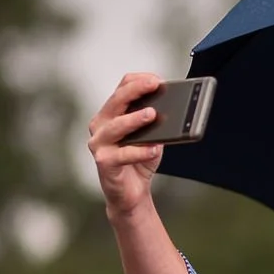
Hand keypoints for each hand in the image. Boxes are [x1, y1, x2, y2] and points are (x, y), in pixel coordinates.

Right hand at [87, 72, 166, 218]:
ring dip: (134, 119)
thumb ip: (156, 123)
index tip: (157, 80)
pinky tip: (153, 149)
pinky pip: (122, 155)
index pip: (121, 88)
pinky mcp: (104, 162)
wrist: (131, 193)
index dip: (138, 81)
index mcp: (111, 113)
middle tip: (154, 86)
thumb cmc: (140, 160)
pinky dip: (138, 152)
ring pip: (115, 126)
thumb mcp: (152, 137)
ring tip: (152, 114)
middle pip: (116, 101)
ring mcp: (99, 143)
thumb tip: (173, 109)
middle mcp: (101, 124)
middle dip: (136, 90)